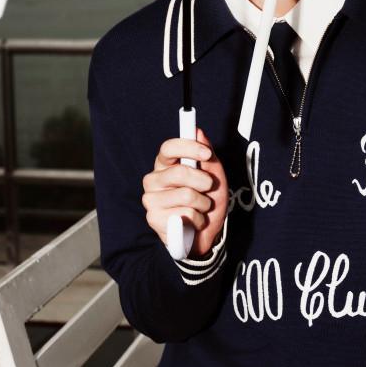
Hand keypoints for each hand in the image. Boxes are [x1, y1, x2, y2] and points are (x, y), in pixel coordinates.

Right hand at [142, 128, 228, 256]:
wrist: (205, 234)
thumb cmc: (207, 202)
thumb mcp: (214, 177)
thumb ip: (206, 156)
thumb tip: (198, 132)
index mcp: (165, 165)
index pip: (168, 148)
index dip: (188, 147)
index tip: (207, 154)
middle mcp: (153, 180)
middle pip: (179, 172)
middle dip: (204, 181)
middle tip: (209, 189)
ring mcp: (151, 200)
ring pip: (186, 195)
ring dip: (204, 203)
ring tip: (201, 209)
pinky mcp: (153, 219)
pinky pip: (185, 214)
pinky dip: (198, 219)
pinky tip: (193, 223)